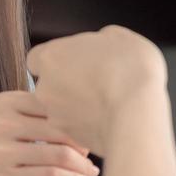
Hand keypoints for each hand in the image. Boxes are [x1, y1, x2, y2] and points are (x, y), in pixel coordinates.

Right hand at [0, 91, 98, 175]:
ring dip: (84, 164)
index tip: (94, 128)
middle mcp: (6, 122)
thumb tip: (69, 115)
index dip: (80, 117)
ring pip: (60, 153)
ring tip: (93, 171)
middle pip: (63, 127)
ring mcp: (5, 150)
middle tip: (100, 150)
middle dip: (87, 141)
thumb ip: (24, 111)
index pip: (56, 104)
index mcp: (6, 101)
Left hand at [26, 26, 167, 153]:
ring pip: (62, 109)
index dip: (58, 60)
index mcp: (51, 57)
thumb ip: (98, 40)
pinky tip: (111, 118)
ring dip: (79, 105)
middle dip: (68, 84)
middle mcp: (45, 88)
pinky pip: (76, 128)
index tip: (78, 61)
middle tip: (96, 81)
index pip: (38, 58)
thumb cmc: (129, 70)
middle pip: (50, 84)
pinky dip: (89, 124)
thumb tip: (101, 46)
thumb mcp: (118, 37)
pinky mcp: (72, 138)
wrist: (137, 114)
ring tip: (108, 102)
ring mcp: (56, 116)